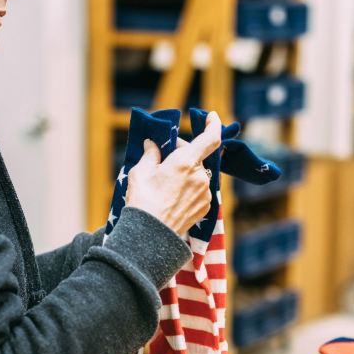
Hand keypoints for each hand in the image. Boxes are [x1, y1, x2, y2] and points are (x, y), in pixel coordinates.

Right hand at [125, 111, 222, 234]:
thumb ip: (150, 154)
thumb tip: (152, 145)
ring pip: (198, 174)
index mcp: (186, 163)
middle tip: (164, 156)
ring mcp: (205, 193)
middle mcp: (200, 176)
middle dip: (183, 153)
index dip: (213, 124)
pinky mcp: (205, 207)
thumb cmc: (143, 202)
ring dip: (186, 172)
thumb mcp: (140, 172)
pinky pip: (199, 189)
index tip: (211, 116)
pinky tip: (172, 195)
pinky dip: (189, 187)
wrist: (150, 237)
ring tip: (165, 182)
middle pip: (197, 156)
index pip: (210, 138)